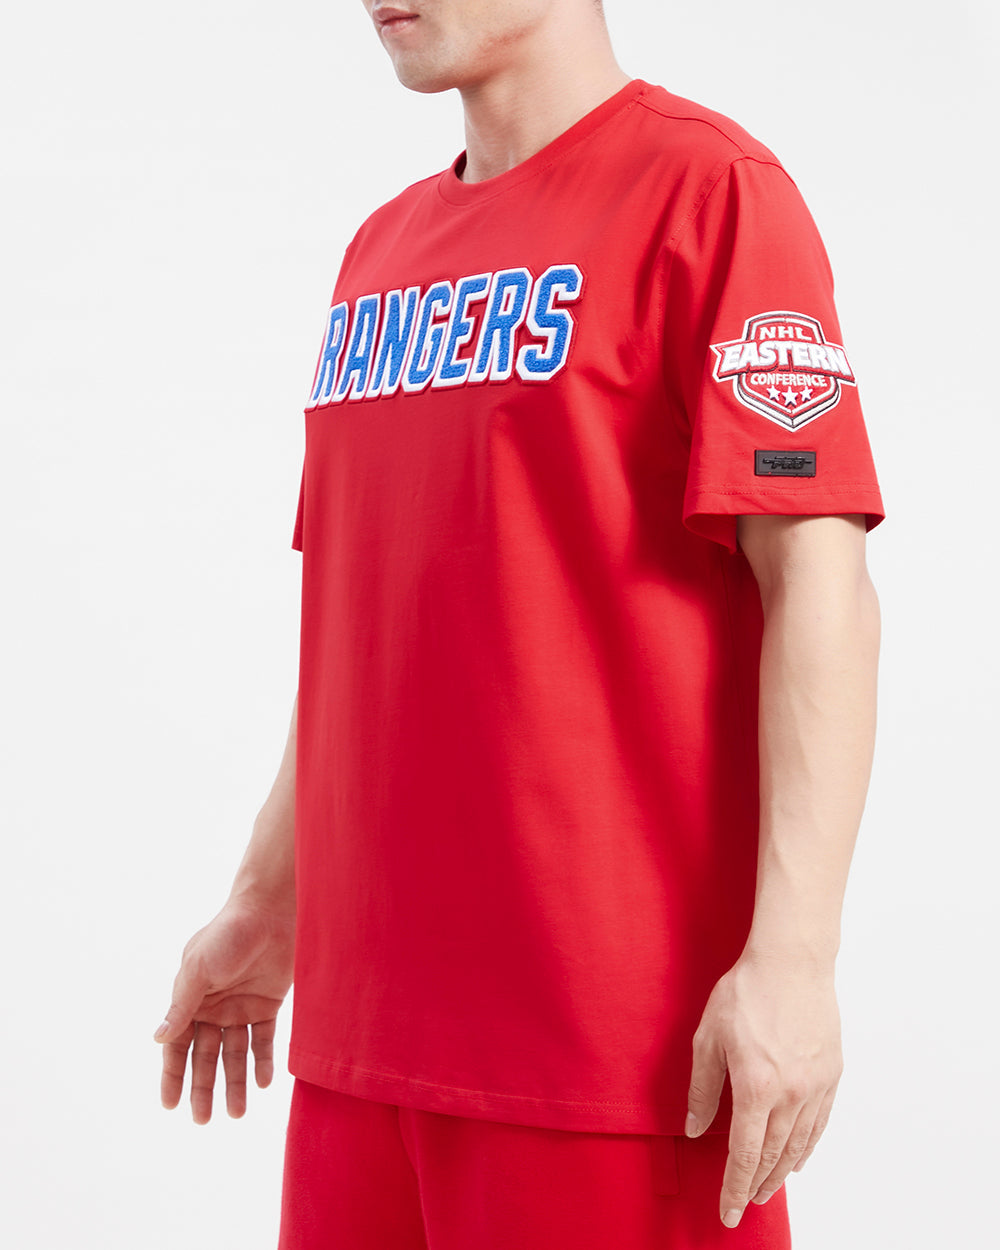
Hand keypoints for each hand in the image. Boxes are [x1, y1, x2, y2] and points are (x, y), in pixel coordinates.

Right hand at [154, 896, 294, 1122]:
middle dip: (204, 1088)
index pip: (178, 1045)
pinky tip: (264, 1082)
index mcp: (190, 997)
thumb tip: (158, 1039)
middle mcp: (214, 1006)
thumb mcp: (199, 969)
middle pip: (206, 1056)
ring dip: (236, 1082)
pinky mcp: (267, 1003)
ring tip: (237, 1113)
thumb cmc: (229, 934)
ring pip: (235, 1053)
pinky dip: (263, 1061)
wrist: (272, 911)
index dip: (173, 1075)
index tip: (170, 1106)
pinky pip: (263, 1040)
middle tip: (203, 1121)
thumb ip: (182, 1005)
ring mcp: (241, 1006)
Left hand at [685, 951, 842, 1227]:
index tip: (729, 1212)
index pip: (744, 1154)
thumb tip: (696, 1128)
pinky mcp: (831, 1074)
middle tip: (746, 1203)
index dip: (735, 1188)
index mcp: (756, 1088)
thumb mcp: (709, 1037)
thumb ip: (703, 1088)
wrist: (791, 962)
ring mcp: (815, 1086)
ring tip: (767, 1187)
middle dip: (757, 1184)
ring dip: (781, 1172)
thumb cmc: (746, 992)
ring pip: (799, 1145)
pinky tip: (797, 1156)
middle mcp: (790, 1095)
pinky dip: (807, 1146)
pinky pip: (819, 1123)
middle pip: (773, 1156)